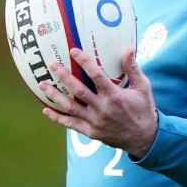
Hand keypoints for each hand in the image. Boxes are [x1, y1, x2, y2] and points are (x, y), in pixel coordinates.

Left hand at [39, 48, 157, 159]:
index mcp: (115, 96)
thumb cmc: (143, 109)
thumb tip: (128, 48)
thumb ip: (133, 68)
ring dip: (55, 96)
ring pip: (70, 107)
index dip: (84, 62)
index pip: (97, 76)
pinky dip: (57, 118)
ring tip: (42, 84)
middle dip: (63, 77)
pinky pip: (71, 124)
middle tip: (52, 65)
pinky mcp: (91, 132)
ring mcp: (95, 121)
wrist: (144, 139)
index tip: (73, 51)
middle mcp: (103, 109)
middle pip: (78, 91)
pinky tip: (46, 110)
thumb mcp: (143, 87)